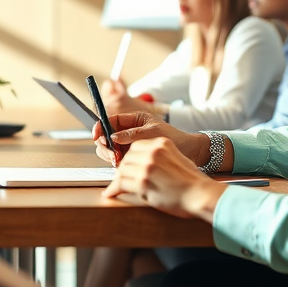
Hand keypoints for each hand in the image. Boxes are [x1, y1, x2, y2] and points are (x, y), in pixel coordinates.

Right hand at [93, 111, 209, 166]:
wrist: (191, 153)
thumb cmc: (175, 138)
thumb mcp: (153, 133)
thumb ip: (132, 134)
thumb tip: (113, 137)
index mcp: (133, 120)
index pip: (110, 120)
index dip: (100, 127)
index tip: (96, 135)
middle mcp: (128, 131)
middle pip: (105, 136)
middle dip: (105, 145)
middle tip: (112, 155)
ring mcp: (129, 145)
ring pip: (109, 149)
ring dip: (110, 155)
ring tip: (118, 161)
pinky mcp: (133, 157)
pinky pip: (118, 159)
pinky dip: (117, 163)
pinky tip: (122, 166)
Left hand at [102, 137, 223, 221]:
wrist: (200, 194)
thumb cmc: (191, 180)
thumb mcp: (176, 158)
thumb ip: (159, 156)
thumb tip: (143, 163)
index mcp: (161, 143)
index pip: (135, 147)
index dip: (129, 158)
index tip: (126, 166)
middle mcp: (153, 152)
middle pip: (126, 158)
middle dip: (123, 170)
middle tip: (121, 179)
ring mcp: (147, 167)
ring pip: (121, 171)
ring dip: (118, 181)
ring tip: (117, 188)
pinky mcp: (143, 182)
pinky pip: (120, 184)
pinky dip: (113, 190)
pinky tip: (110, 194)